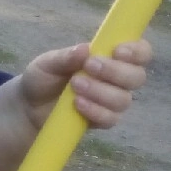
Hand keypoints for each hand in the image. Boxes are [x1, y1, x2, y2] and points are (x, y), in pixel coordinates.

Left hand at [19, 40, 151, 131]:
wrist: (29, 106)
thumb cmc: (44, 77)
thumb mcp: (48, 63)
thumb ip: (66, 56)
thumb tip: (84, 49)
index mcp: (111, 57)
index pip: (140, 52)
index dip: (136, 51)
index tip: (117, 51)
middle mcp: (117, 79)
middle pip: (137, 77)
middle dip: (115, 71)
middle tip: (89, 66)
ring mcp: (112, 101)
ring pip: (124, 99)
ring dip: (101, 92)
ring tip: (75, 86)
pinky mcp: (103, 120)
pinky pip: (111, 119)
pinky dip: (96, 111)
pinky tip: (78, 104)